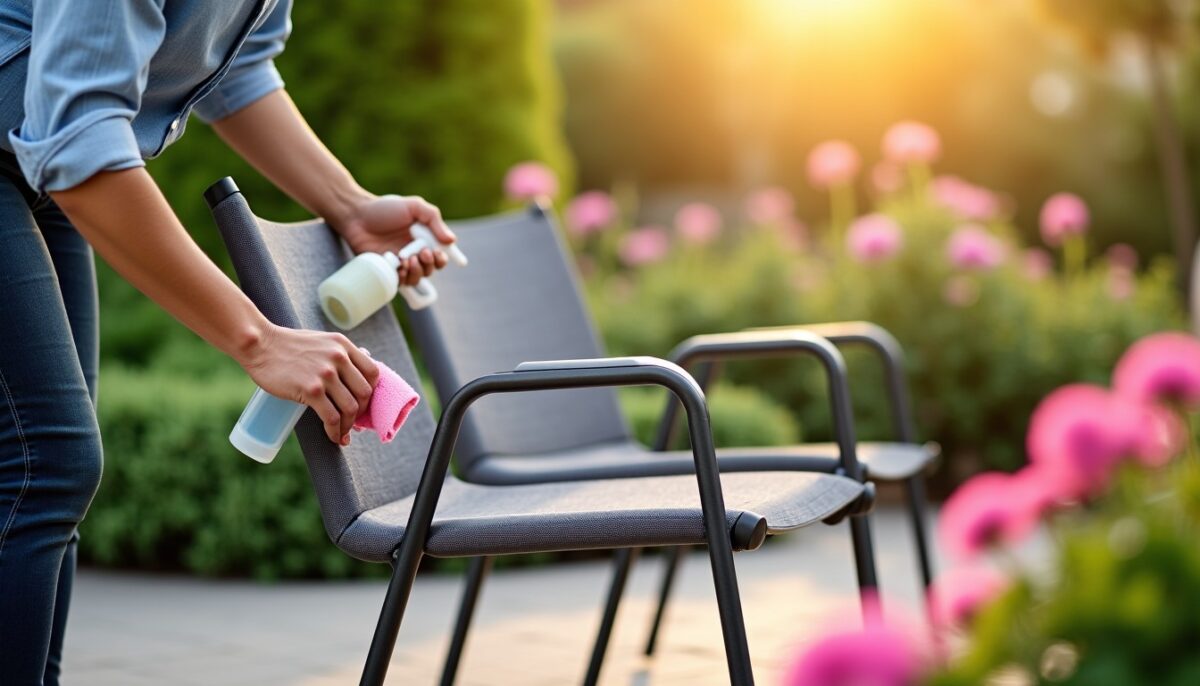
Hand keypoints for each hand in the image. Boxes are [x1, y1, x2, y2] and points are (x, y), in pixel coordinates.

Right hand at [238, 324, 379, 444]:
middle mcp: (339, 358)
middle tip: (351, 422)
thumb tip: (353, 375)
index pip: (373, 373)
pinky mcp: (311, 390)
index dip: (371, 392)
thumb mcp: (321, 341)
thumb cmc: (287, 345)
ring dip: (349, 426)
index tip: (362, 403)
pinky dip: (336, 432)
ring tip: (342, 433)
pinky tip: (333, 437)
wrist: (259, 345)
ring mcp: (326, 374)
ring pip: (350, 408)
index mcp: (343, 345)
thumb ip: (338, 354)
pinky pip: (332, 418)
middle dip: (361, 412)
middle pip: (364, 393)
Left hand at [336, 194, 457, 285]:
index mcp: (423, 239)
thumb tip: (452, 240)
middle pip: (431, 269)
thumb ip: (434, 220)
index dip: (442, 258)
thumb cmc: (384, 208)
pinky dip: (403, 277)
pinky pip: (400, 283)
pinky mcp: (386, 271)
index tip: (438, 253)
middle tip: (422, 253)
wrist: (356, 215)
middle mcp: (413, 253)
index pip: (440, 255)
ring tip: (409, 259)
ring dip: (418, 272)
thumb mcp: (414, 207)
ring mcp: (399, 264)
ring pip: (417, 279)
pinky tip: (399, 265)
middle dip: (430, 264)